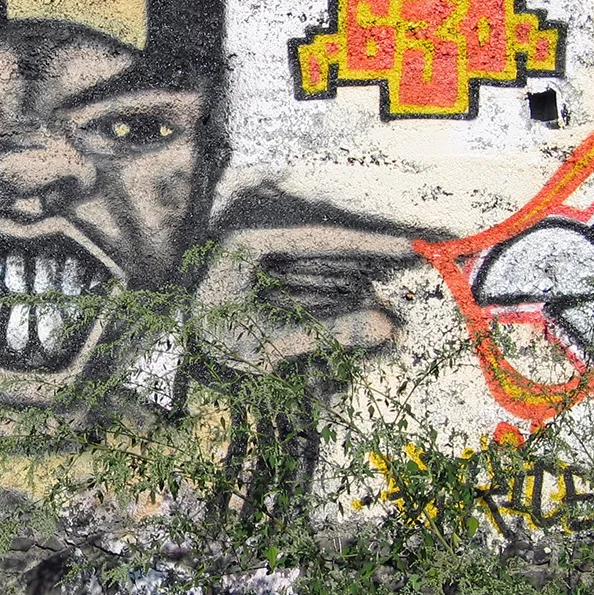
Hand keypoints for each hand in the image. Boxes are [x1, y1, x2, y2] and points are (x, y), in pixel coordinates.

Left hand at [195, 226, 415, 372]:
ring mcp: (257, 257)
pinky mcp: (262, 274)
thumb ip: (325, 333)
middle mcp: (253, 242)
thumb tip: (383, 324)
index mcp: (247, 245)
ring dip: (360, 266)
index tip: (407, 246)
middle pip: (325, 242)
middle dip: (371, 253)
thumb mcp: (268, 344)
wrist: (175, 357)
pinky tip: (368, 289)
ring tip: (404, 270)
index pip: (320, 238)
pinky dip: (340, 281)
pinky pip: (310, 272)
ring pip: (320, 256)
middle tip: (418, 256)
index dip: (368, 243)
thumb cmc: (213, 347)